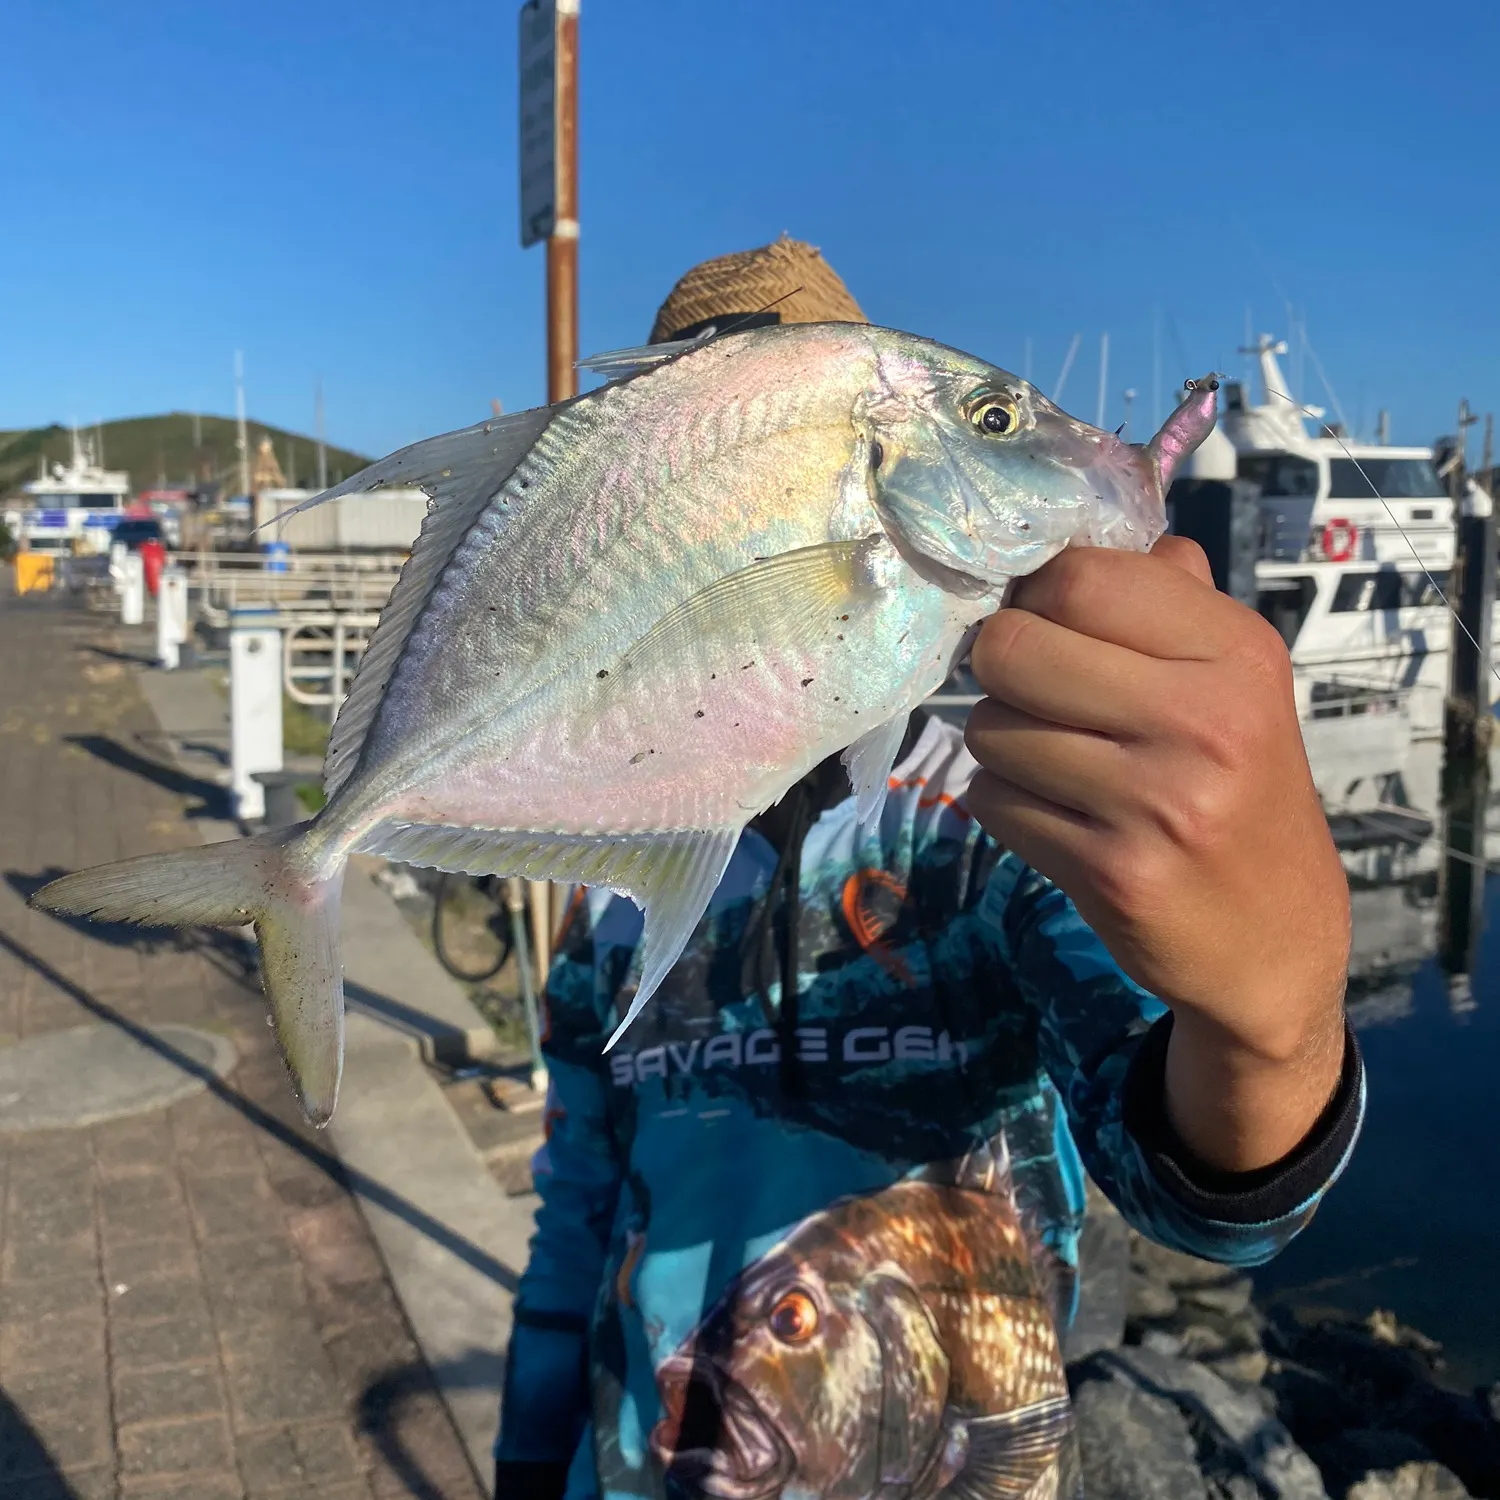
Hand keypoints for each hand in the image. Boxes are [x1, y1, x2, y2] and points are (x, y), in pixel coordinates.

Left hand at [964, 537, 1350, 1170]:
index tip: (1042, 617)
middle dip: (1000, 668)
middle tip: (1031, 692)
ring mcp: (1155, 800)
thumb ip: (1169, 598)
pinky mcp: (1111, 870)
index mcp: (1233, 651)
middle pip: (1010, 647)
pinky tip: (1056, 817)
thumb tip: (1095, 525)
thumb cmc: (1240, 787)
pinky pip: (992, 802)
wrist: (1274, 935)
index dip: (1035, 593)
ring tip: (1056, 764)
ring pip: (989, 731)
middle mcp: (1200, 718)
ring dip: (1001, 745)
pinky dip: (1005, 804)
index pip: (1078, 577)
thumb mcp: (1233, 680)